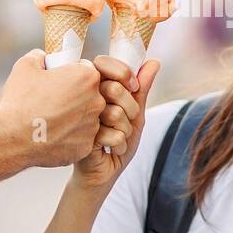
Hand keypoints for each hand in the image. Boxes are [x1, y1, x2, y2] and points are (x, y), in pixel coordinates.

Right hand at [0, 49, 106, 167]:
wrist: (11, 137)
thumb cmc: (20, 100)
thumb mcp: (26, 66)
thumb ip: (39, 56)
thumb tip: (42, 57)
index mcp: (87, 78)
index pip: (87, 70)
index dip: (72, 74)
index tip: (59, 81)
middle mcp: (96, 102)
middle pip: (91, 94)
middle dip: (75, 96)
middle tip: (53, 101)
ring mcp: (92, 126)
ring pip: (87, 117)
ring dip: (74, 117)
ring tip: (51, 120)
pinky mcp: (86, 147)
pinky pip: (81, 138)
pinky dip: (69, 137)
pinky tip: (52, 135)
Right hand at [70, 55, 160, 190]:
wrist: (103, 172)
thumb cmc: (117, 140)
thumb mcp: (134, 113)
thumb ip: (141, 88)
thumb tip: (154, 61)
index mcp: (93, 87)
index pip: (105, 64)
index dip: (124, 75)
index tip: (133, 88)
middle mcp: (83, 99)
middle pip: (114, 89)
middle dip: (131, 111)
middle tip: (126, 122)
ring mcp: (79, 118)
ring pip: (115, 114)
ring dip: (125, 132)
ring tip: (116, 138)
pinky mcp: (79, 138)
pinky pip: (112, 135)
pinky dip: (119, 146)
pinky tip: (110, 150)